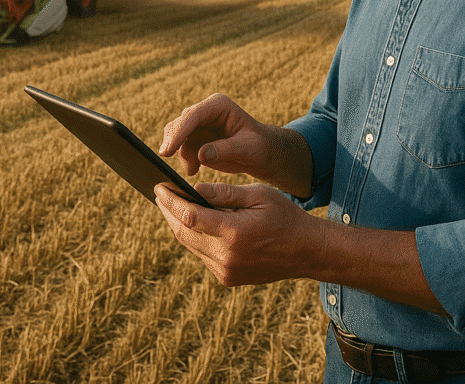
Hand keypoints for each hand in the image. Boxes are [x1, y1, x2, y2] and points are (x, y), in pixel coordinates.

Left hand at [154, 181, 322, 285]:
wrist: (305, 250)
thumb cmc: (284, 215)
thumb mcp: (257, 195)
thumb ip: (224, 193)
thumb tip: (193, 190)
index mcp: (234, 233)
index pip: (190, 216)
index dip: (171, 201)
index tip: (159, 187)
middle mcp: (226, 257)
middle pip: (183, 233)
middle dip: (168, 212)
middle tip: (159, 193)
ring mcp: (225, 271)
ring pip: (190, 245)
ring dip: (177, 225)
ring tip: (169, 205)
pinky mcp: (227, 277)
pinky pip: (201, 254)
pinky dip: (192, 237)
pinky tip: (189, 222)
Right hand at [159, 94, 273, 179]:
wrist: (261, 153)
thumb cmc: (258, 147)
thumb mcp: (248, 149)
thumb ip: (226, 150)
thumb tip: (201, 154)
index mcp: (219, 106)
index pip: (193, 115)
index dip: (179, 131)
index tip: (169, 149)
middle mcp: (206, 111)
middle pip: (180, 123)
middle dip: (173, 141)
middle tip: (166, 158)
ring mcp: (199, 124)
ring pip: (177, 136)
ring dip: (181, 154)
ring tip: (192, 170)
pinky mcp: (196, 137)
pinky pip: (181, 147)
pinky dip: (184, 159)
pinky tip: (193, 170)